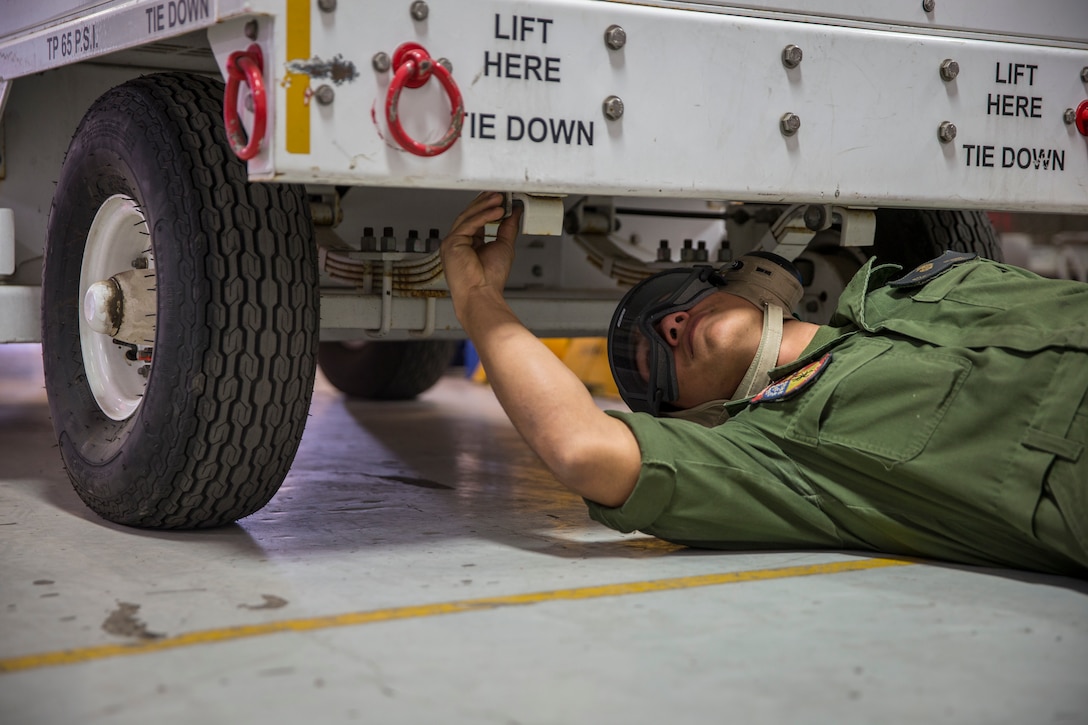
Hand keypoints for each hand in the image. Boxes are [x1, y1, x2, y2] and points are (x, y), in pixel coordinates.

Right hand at [440, 192, 521, 317]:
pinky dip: (483, 216)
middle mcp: (458, 242)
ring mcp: (452, 242)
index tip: (500, 198)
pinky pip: (468, 224)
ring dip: (485, 206)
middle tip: (499, 193)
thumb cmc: (489, 279)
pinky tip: (497, 212)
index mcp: (468, 243)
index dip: (487, 207)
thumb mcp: (504, 246)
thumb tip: (514, 211)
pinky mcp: (452, 243)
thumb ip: (507, 227)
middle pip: (469, 215)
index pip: (476, 219)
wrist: (482, 295)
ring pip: (467, 217)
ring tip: (500, 199)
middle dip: (485, 202)